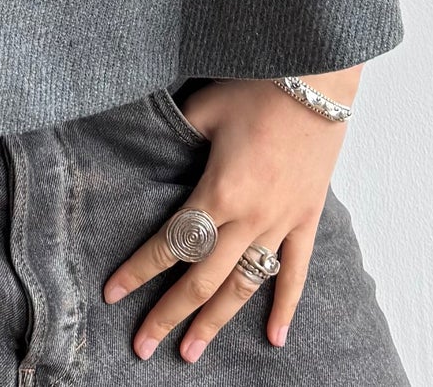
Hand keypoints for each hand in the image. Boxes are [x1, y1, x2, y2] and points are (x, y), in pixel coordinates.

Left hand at [101, 66, 364, 361]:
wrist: (319, 79)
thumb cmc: (258, 86)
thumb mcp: (205, 106)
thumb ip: (176, 133)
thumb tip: (146, 146)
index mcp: (218, 190)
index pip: (171, 242)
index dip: (139, 271)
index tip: (113, 294)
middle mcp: (249, 217)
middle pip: (202, 278)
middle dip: (169, 315)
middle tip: (143, 346)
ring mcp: (281, 222)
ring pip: (243, 285)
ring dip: (216, 322)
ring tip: (191, 353)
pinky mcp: (307, 218)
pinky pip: (296, 271)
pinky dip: (285, 306)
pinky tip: (275, 338)